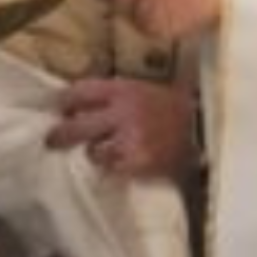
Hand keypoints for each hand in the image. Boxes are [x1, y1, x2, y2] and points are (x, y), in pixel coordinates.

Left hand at [47, 78, 196, 179]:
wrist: (205, 128)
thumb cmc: (172, 106)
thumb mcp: (142, 88)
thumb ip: (113, 95)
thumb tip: (80, 105)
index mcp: (123, 89)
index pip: (80, 92)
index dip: (65, 101)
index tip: (60, 108)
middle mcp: (122, 112)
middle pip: (78, 125)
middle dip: (61, 134)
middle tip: (52, 141)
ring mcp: (130, 139)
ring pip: (93, 150)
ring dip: (94, 152)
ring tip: (101, 152)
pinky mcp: (139, 162)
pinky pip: (112, 168)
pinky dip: (113, 167)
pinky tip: (121, 163)